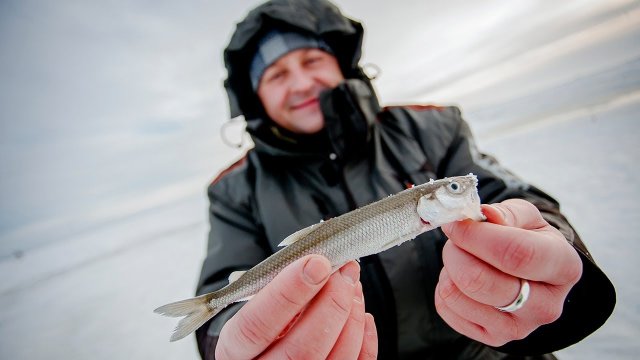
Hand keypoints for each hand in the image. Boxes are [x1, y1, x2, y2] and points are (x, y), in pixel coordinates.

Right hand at [215, 255, 377, 358]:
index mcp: (235, 350)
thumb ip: (279, 288)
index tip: (316, 263)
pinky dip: (364, 340)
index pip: (255, 326)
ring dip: (351, 316)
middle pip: (301, 349)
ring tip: (352, 286)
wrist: (266, 352)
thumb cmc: (263, 321)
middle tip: (344, 271)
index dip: (288, 293)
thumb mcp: (257, 304)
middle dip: (331, 303)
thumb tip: (320, 262)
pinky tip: (360, 315)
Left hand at [437, 199, 582, 345]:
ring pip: (458, 295)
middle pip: (480, 280)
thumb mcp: (527, 218)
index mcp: (563, 267)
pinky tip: (462, 279)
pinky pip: (447, 309)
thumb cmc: (528, 240)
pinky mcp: (493, 338)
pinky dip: (444, 287)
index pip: (516, 254)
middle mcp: (546, 305)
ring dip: (449, 269)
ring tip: (463, 258)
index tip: (456, 223)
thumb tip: (485, 215)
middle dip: (456, 252)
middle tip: (455, 238)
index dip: (476, 236)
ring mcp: (519, 328)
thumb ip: (507, 213)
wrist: (530, 274)